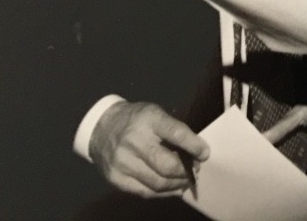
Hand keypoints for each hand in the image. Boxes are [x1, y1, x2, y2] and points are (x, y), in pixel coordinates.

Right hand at [89, 101, 208, 197]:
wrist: (101, 128)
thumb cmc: (136, 120)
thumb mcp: (155, 113)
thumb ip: (174, 130)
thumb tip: (197, 152)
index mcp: (148, 119)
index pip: (177, 133)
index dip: (194, 146)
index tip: (205, 153)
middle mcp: (134, 141)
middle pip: (167, 165)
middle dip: (186, 171)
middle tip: (195, 170)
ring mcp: (123, 162)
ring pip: (158, 182)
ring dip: (177, 184)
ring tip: (186, 181)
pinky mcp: (116, 178)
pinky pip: (146, 192)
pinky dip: (163, 193)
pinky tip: (172, 189)